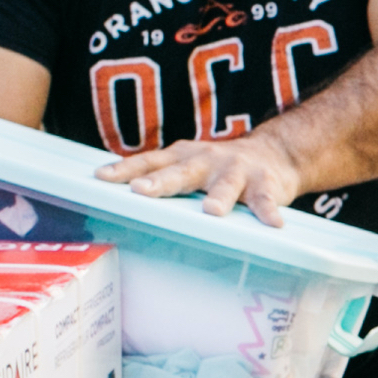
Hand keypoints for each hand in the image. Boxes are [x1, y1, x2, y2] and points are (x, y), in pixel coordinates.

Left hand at [98, 129, 307, 224]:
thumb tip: (115, 200)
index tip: (102, 177)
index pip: (149, 161)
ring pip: (226, 185)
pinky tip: (273, 224)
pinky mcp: (265, 182)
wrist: (275, 153)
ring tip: (212, 211)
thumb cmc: (221, 167)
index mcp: (183, 157)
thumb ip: (163, 179)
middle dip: (162, 182)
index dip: (125, 168)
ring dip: (219, 197)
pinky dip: (268, 212)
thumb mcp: (190, 166)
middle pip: (181, 171)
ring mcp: (237, 170)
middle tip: (142, 191)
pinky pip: (265, 199)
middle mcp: (207, 160)